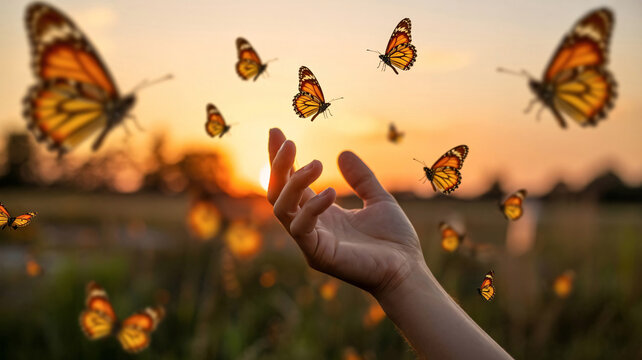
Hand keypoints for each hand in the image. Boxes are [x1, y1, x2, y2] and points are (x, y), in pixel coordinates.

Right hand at [267, 128, 424, 295]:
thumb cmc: (393, 240)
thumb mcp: (379, 199)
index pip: (291, 182)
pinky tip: (330, 192)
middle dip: (278, 166)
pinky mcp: (317, 254)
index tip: (276, 130)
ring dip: (292, 182)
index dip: (281, 158)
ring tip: (315, 164)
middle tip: (288, 141)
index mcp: (320, 212)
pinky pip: (300, 228)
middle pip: (277, 193)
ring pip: (280, 208)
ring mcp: (310, 241)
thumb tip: (343, 153)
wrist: (407, 270)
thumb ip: (361, 178)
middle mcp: (310, 225)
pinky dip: (311, 207)